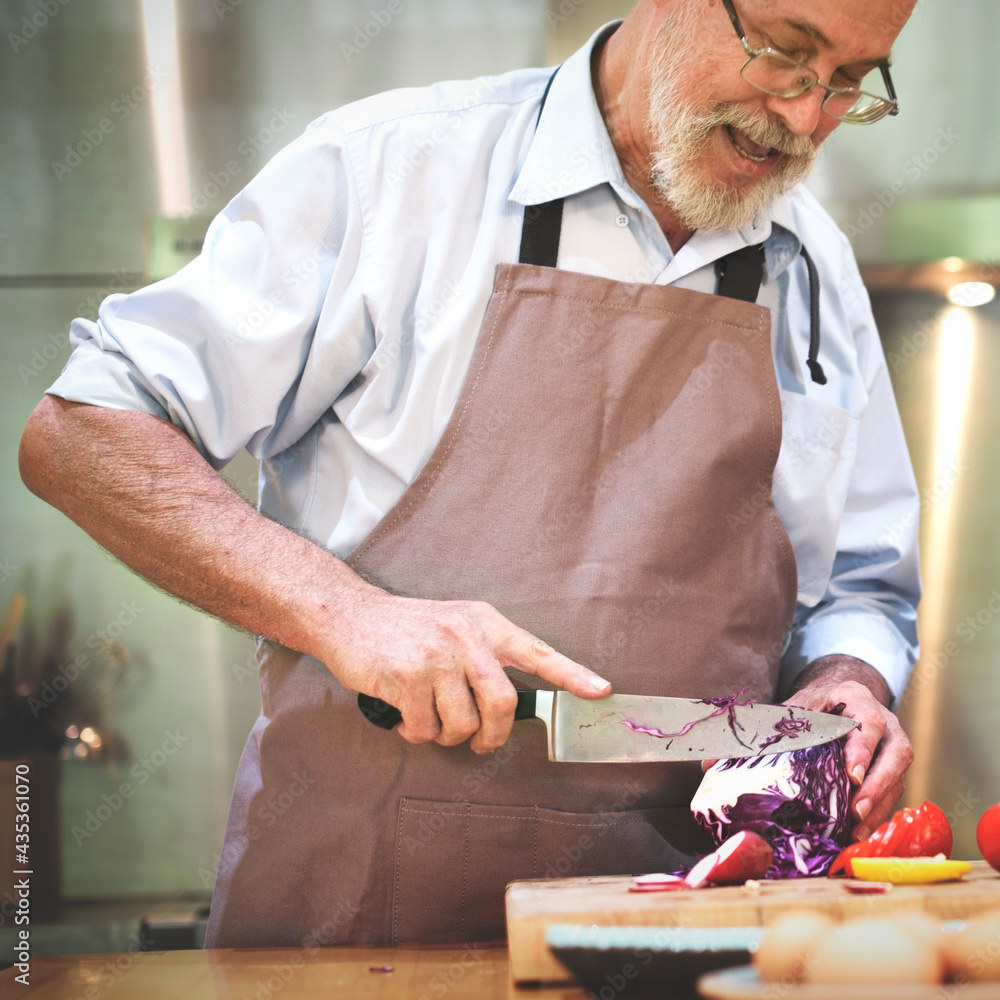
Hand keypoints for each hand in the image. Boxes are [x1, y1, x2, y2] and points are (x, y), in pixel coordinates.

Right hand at [322, 586, 610, 753]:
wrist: (347, 615)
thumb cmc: (404, 627)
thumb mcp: (453, 623)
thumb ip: (483, 654)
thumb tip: (509, 704)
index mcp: (484, 623)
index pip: (536, 651)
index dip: (571, 674)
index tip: (601, 690)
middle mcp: (466, 636)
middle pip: (504, 704)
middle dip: (492, 736)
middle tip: (478, 743)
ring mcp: (437, 656)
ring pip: (463, 724)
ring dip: (445, 734)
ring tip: (427, 718)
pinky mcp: (407, 676)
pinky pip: (425, 729)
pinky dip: (415, 733)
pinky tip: (403, 715)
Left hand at [783, 654, 912, 840]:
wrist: (837, 701)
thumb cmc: (815, 706)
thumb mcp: (798, 706)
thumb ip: (780, 725)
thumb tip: (734, 755)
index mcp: (859, 700)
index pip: (870, 723)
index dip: (862, 750)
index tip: (851, 775)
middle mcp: (886, 724)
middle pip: (897, 754)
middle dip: (877, 785)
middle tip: (856, 811)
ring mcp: (894, 748)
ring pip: (898, 778)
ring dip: (878, 806)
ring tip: (856, 831)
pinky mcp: (893, 772)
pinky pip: (891, 794)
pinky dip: (876, 815)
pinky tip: (857, 833)